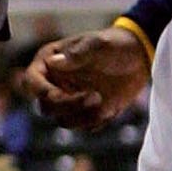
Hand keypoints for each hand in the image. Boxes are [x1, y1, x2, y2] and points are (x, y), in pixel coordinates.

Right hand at [25, 20, 158, 129]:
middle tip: (93, 96)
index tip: (61, 95)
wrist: (140, 56)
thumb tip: (53, 63)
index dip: (42, 92)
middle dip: (68, 106)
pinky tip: (109, 107)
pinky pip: (84, 126)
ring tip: (102, 99)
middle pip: (45, 107)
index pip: (31, 81)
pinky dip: (95, 120)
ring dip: (82, 116)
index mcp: (50, 62)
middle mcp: (56, 82)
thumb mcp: (98, 44)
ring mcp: (71, 99)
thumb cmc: (115, 44)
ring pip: (63, 120)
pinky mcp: (87, 112)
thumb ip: (77, 53)